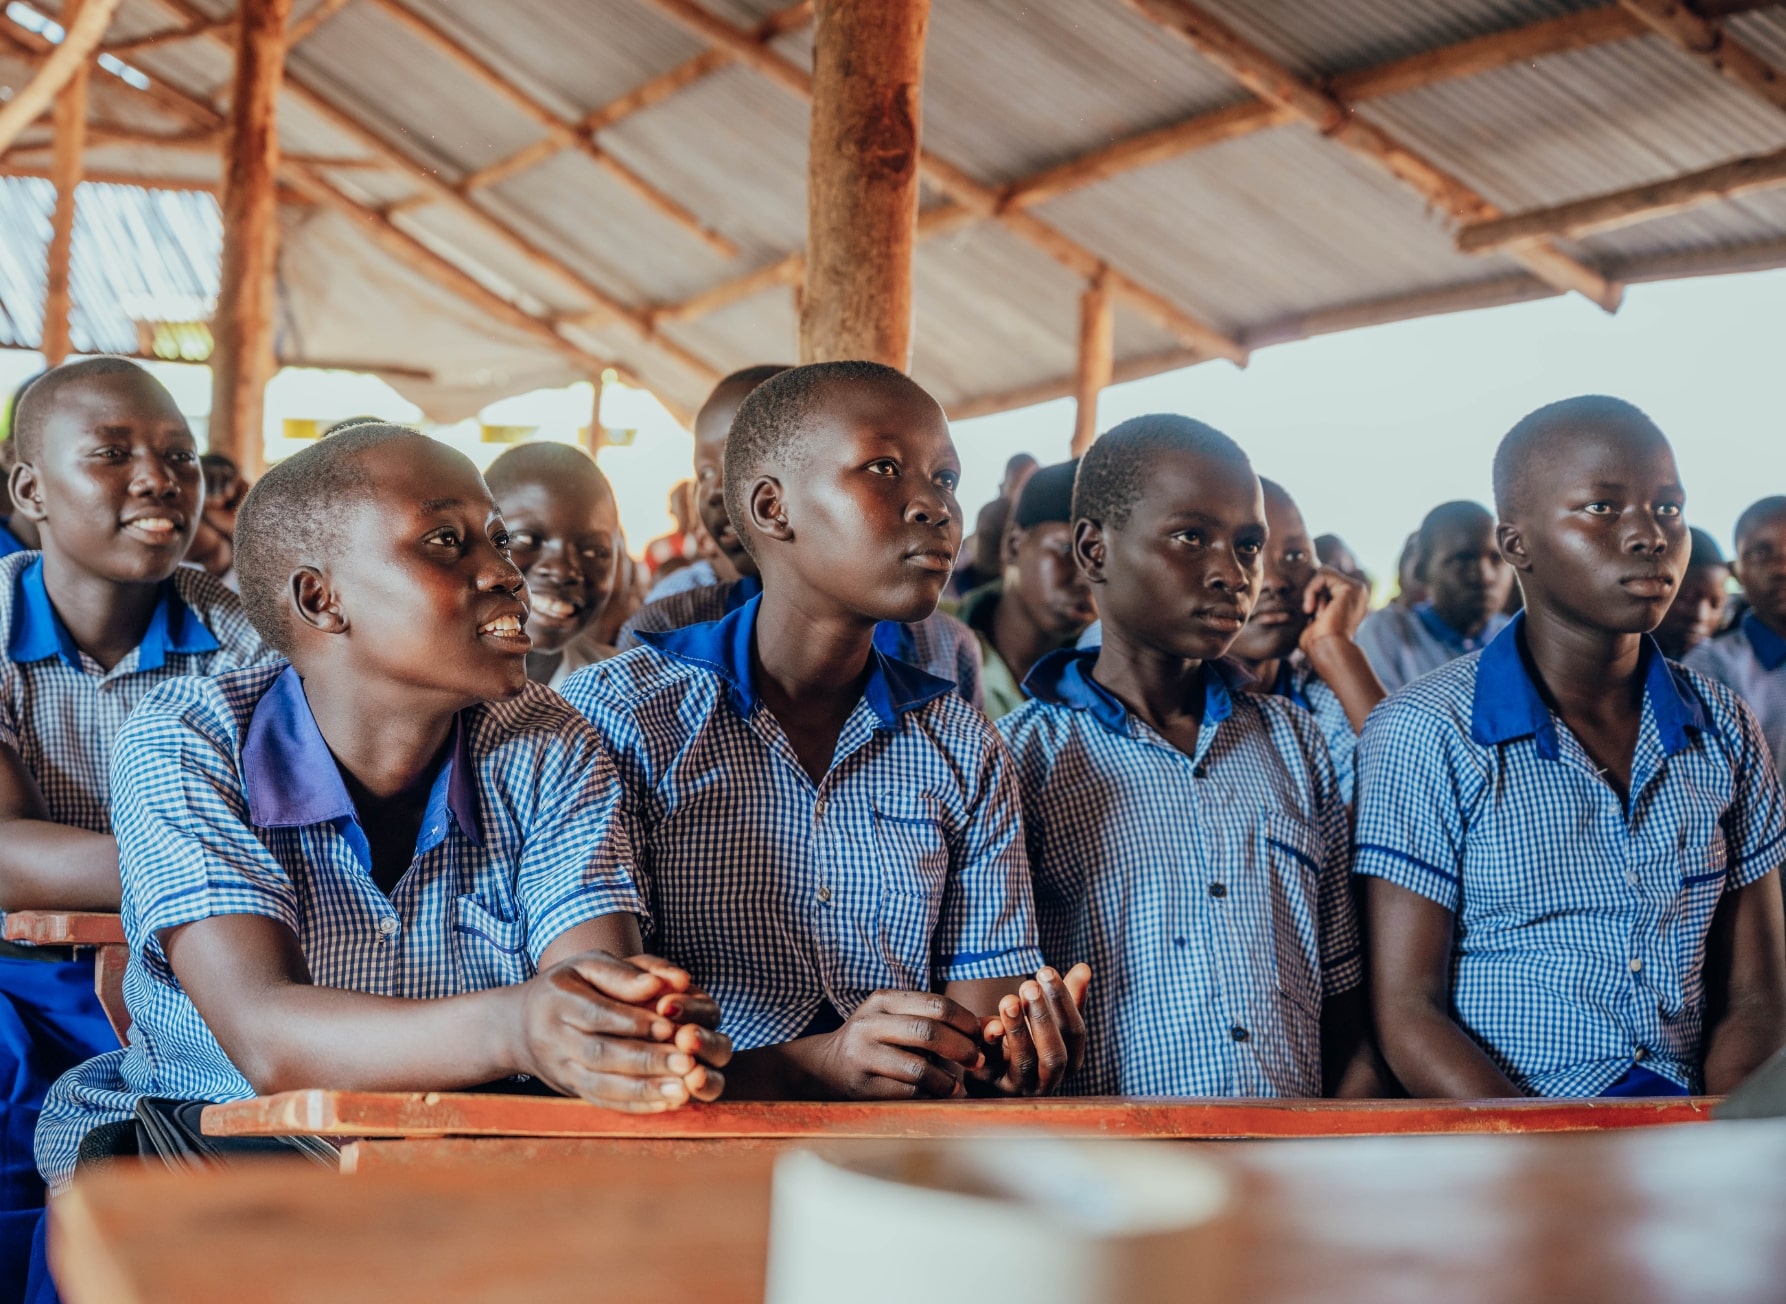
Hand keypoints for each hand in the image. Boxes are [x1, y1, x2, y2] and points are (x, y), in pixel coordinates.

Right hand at [518, 950, 730, 1111]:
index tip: (670, 1027)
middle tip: (686, 1062)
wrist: (521, 1024)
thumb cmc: (570, 986)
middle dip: (645, 1060)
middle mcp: (552, 1037)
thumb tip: (665, 984)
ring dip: (644, 1090)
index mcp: (557, 999)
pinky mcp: (570, 1090)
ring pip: (601, 1085)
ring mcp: (559, 1069)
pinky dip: (636, 1105)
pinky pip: (603, 1102)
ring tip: (683, 1089)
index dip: (633, 1022)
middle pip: (600, 1053)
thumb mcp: (590, 965)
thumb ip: (626, 972)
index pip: (597, 1013)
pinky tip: (667, 1102)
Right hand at [808, 990, 985, 1099]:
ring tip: (958, 1086)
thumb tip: (992, 1025)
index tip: (981, 1036)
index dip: (965, 1021)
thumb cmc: (877, 1040)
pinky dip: (927, 1095)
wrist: (826, 1067)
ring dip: (947, 1080)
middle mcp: (870, 1023)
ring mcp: (863, 1055)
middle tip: (978, 1062)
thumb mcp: (898, 1019)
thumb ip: (936, 1020)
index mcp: (884, 1001)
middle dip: (961, 1049)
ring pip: (918, 1067)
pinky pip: (905, 1092)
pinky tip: (936, 1096)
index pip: (936, 1005)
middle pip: (929, 1032)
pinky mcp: (861, 1085)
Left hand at [975, 964, 1090, 1095]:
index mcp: (1070, 1062)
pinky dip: (991, 1045)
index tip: (1047, 971)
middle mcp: (1049, 1080)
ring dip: (1018, 1029)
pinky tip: (989, 1024)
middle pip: (1054, 1054)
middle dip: (1043, 1017)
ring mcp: (1020, 1086)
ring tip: (1009, 1000)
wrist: (992, 1075)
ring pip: (1025, 1061)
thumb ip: (1067, 997)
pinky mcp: (990, 1085)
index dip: (1063, 1001)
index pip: (1075, 1033)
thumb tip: (1084, 967)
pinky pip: (991, 1067)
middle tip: (1029, 985)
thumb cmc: (1029, 1042)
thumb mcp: (1049, 1021)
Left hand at [1299, 566, 1371, 650]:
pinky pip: (1322, 575)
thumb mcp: (1315, 616)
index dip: (1313, 594)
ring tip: (1315, 613)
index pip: (1326, 581)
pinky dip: (1311, 590)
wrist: (1326, 650)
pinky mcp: (1350, 588)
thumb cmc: (1317, 641)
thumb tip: (1307, 588)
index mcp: (1352, 600)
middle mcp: (1358, 594)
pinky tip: (1311, 609)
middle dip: (1313, 592)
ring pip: (1323, 573)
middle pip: (1325, 575)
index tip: (1311, 615)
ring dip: (1312, 593)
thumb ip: (1316, 600)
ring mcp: (1357, 590)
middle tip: (1314, 614)